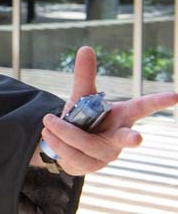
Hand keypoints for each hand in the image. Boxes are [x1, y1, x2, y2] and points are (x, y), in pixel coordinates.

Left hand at [37, 46, 177, 174]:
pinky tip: (48, 133)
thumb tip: (86, 47)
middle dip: (130, 139)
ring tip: (48, 120)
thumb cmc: (83, 119)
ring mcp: (106, 155)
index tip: (176, 96)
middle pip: (125, 140)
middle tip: (137, 138)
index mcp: (123, 117)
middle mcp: (119, 138)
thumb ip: (85, 76)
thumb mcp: (83, 96)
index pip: (143, 108)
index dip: (159, 102)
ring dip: (64, 131)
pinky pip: (72, 155)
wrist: (66, 144)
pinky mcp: (90, 166)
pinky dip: (58, 142)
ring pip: (85, 144)